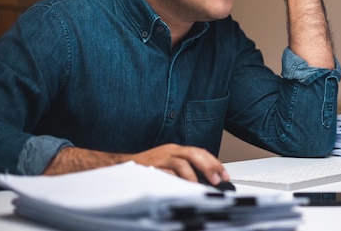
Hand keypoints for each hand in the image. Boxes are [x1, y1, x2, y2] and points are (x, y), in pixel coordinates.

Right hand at [44, 144, 229, 185]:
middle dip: (209, 166)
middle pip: (193, 154)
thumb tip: (205, 184)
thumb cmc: (143, 169)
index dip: (214, 162)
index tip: (224, 175)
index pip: (199, 152)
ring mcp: (158, 158)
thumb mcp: (166, 167)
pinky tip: (181, 189)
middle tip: (218, 180)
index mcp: (175, 150)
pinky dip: (175, 181)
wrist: (115, 168)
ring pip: (181, 162)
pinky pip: (165, 174)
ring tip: (201, 187)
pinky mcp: (148, 167)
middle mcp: (168, 151)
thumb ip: (183, 171)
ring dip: (193, 176)